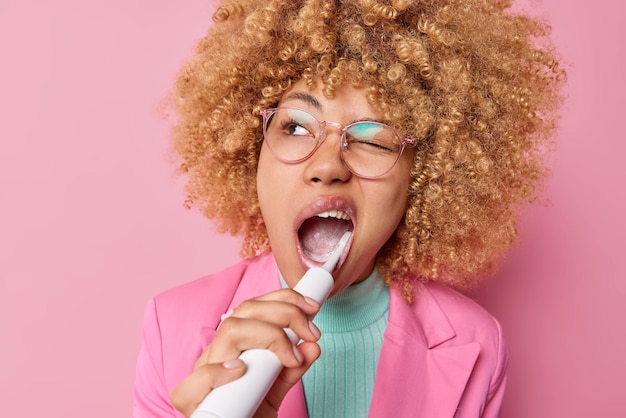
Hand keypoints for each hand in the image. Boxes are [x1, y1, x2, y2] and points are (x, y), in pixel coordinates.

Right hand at [170, 289, 322, 416]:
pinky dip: (221, 371)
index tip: (311, 307)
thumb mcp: (276, 389)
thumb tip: (312, 346)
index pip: (252, 307)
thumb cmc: (252, 413)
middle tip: (311, 333)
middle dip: (284, 313)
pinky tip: (242, 369)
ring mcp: (204, 373)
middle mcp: (216, 353)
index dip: (282, 299)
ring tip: (290, 357)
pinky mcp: (193, 400)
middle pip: (244, 312)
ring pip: (229, 332)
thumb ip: (292, 370)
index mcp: (232, 345)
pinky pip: (200, 378)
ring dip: (268, 335)